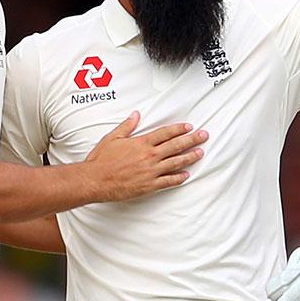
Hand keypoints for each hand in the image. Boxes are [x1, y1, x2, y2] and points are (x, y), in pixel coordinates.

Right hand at [82, 115, 206, 201]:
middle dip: (192, 140)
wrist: (95, 180)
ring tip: (200, 153)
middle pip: (175, 145)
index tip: (189, 127)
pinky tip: (186, 175)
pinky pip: (168, 181)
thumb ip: (127, 126)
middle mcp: (149, 156)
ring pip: (176, 162)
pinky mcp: (149, 185)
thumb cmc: (101, 160)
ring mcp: (151, 171)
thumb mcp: (113, 138)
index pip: (165, 133)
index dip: (179, 129)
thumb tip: (136, 115)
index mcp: (141, 143)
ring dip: (190, 157)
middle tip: (204, 136)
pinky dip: (179, 178)